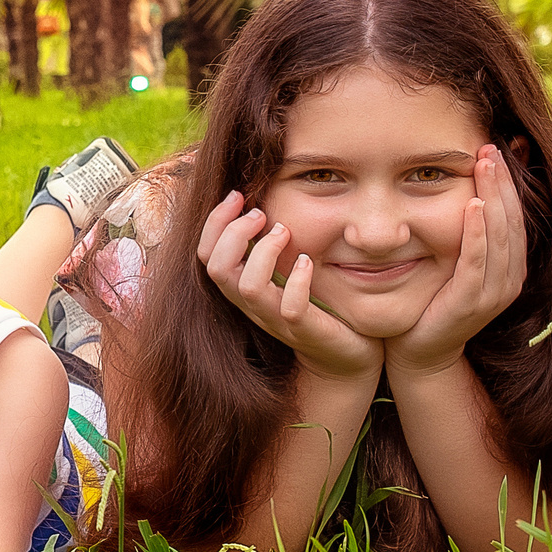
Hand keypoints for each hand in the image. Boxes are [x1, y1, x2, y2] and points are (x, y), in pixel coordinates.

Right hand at [197, 191, 382, 382]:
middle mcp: (252, 305)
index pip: (207, 255)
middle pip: (218, 269)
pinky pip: (290, 308)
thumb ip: (268, 244)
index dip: (215, 222)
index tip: (238, 196)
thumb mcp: (284, 271)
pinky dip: (297, 281)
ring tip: (285, 231)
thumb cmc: (315, 305)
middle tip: (260, 214)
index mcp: (242, 288)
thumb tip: (257, 200)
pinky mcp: (304, 330)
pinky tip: (307, 261)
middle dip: (234, 233)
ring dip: (264, 252)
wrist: (344, 355)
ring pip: (249, 288)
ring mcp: (276, 320)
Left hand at [383, 145, 525, 378]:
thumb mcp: (454, 261)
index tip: (494, 151)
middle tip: (489, 147)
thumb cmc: (432, 300)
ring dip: (494, 197)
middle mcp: (509, 280)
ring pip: (500, 236)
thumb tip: (467, 190)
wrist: (418, 350)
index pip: (514, 217)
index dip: (508, 184)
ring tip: (485, 164)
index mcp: (509, 268)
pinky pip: (477, 261)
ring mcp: (493, 294)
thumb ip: (467, 233)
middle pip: (511, 221)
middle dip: (502, 182)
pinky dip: (477, 233)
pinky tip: (473, 205)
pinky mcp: (470, 303)